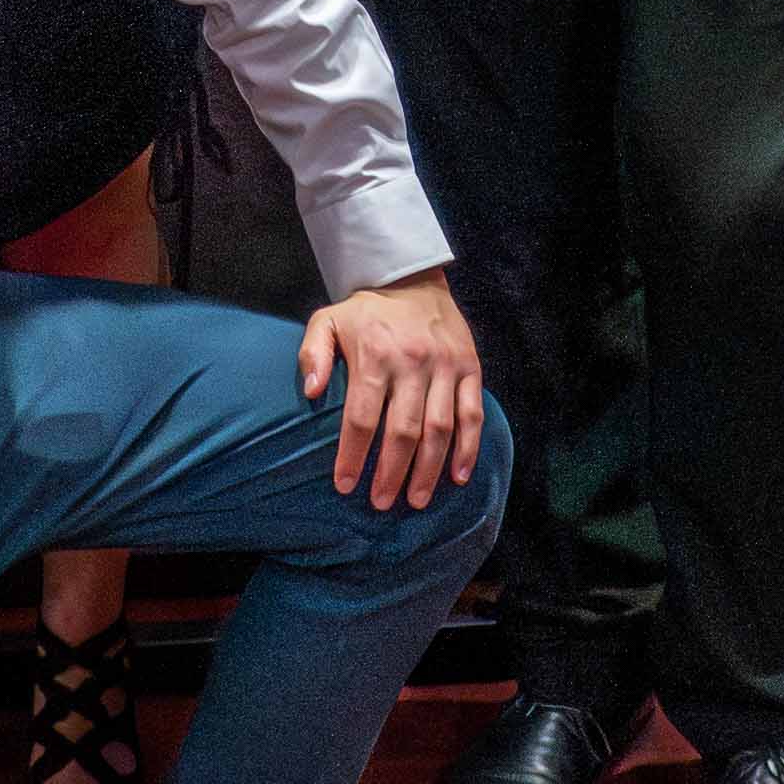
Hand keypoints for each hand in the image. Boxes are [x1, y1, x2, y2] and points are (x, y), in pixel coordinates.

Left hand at [297, 269, 487, 508]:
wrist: (413, 280)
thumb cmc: (365, 312)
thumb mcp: (328, 321)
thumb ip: (312, 353)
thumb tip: (310, 392)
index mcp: (375, 355)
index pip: (362, 417)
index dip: (353, 455)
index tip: (345, 486)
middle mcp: (412, 363)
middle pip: (403, 430)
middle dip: (391, 473)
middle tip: (380, 503)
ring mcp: (445, 366)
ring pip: (440, 429)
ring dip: (428, 470)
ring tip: (415, 501)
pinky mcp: (469, 368)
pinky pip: (472, 414)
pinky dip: (468, 448)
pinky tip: (459, 477)